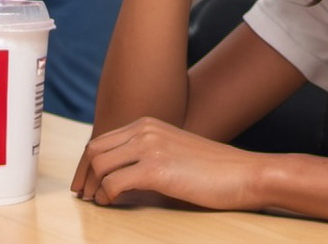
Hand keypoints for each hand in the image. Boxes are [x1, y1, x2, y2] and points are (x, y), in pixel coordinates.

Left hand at [72, 117, 265, 209]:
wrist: (243, 173)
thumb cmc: (213, 169)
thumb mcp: (174, 151)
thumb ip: (148, 154)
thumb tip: (118, 173)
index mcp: (149, 124)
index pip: (101, 140)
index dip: (86, 165)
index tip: (84, 184)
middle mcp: (146, 130)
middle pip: (94, 150)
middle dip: (83, 176)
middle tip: (84, 197)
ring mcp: (150, 147)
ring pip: (99, 165)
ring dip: (93, 188)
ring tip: (99, 203)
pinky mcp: (156, 169)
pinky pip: (113, 183)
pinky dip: (107, 197)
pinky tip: (115, 203)